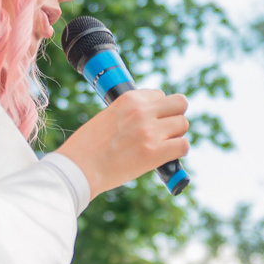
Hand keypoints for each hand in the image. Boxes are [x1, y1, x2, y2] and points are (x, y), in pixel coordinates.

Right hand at [57, 89, 190, 196]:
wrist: (79, 168)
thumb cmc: (89, 146)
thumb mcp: (109, 115)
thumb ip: (130, 113)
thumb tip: (151, 119)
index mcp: (129, 98)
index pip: (160, 95)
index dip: (158, 110)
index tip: (150, 121)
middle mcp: (142, 111)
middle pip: (180, 104)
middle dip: (174, 117)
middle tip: (164, 131)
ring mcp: (149, 131)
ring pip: (183, 124)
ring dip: (176, 135)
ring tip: (162, 145)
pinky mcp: (154, 153)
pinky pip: (183, 146)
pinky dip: (179, 152)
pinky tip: (168, 157)